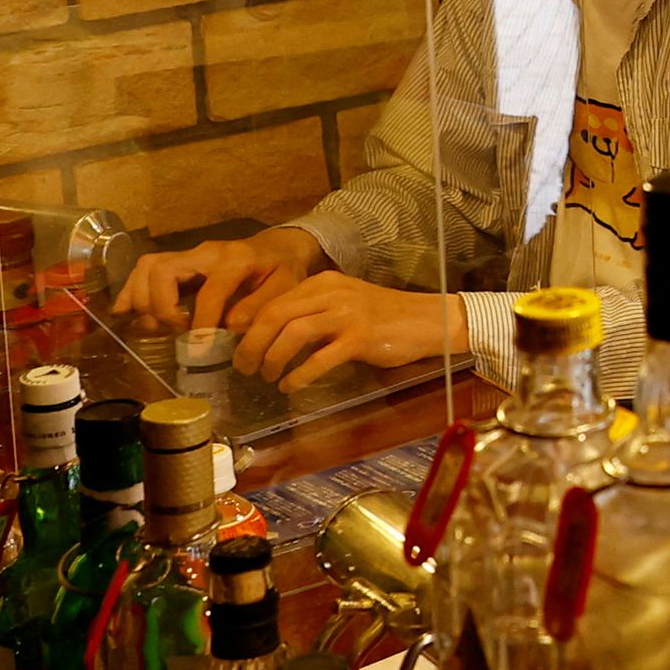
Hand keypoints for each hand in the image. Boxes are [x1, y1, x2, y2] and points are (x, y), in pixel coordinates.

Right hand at [119, 225, 325, 335]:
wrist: (279, 247)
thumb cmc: (283, 269)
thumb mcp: (285, 288)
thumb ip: (258, 308)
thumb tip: (228, 327)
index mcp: (235, 259)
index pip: (208, 292)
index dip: (200, 323)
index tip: (198, 347)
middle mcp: (205, 252)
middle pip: (163, 271)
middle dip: (162, 307)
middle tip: (177, 331)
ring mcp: (188, 254)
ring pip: (148, 268)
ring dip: (143, 300)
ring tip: (155, 326)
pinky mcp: (177, 261)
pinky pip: (145, 269)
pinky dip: (131, 291)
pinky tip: (124, 313)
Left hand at [231, 273, 466, 392]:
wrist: (429, 319)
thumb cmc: (385, 316)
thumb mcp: (345, 303)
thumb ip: (314, 311)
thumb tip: (272, 334)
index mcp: (323, 283)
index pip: (273, 302)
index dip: (250, 327)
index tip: (240, 348)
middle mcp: (331, 293)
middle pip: (275, 315)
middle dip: (252, 345)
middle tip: (244, 367)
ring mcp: (347, 315)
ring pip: (293, 333)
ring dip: (272, 359)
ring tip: (267, 377)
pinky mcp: (360, 339)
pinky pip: (319, 358)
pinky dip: (299, 375)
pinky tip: (291, 386)